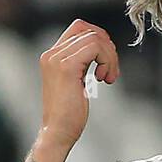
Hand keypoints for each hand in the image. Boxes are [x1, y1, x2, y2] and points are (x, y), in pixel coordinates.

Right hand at [39, 18, 119, 148]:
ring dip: (110, 57)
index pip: (79, 28)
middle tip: (110, 71)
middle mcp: (52, 54)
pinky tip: (104, 79)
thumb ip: (82, 63)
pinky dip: (107, 60)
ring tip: (108, 77)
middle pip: (88, 30)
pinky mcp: (66, 67)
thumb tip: (101, 51)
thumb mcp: (76, 82)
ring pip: (94, 38)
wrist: (57, 134)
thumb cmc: (68, 116)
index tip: (106, 62)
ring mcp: (57, 58)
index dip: (99, 40)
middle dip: (107, 48)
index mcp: (52, 56)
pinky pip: (95, 47)